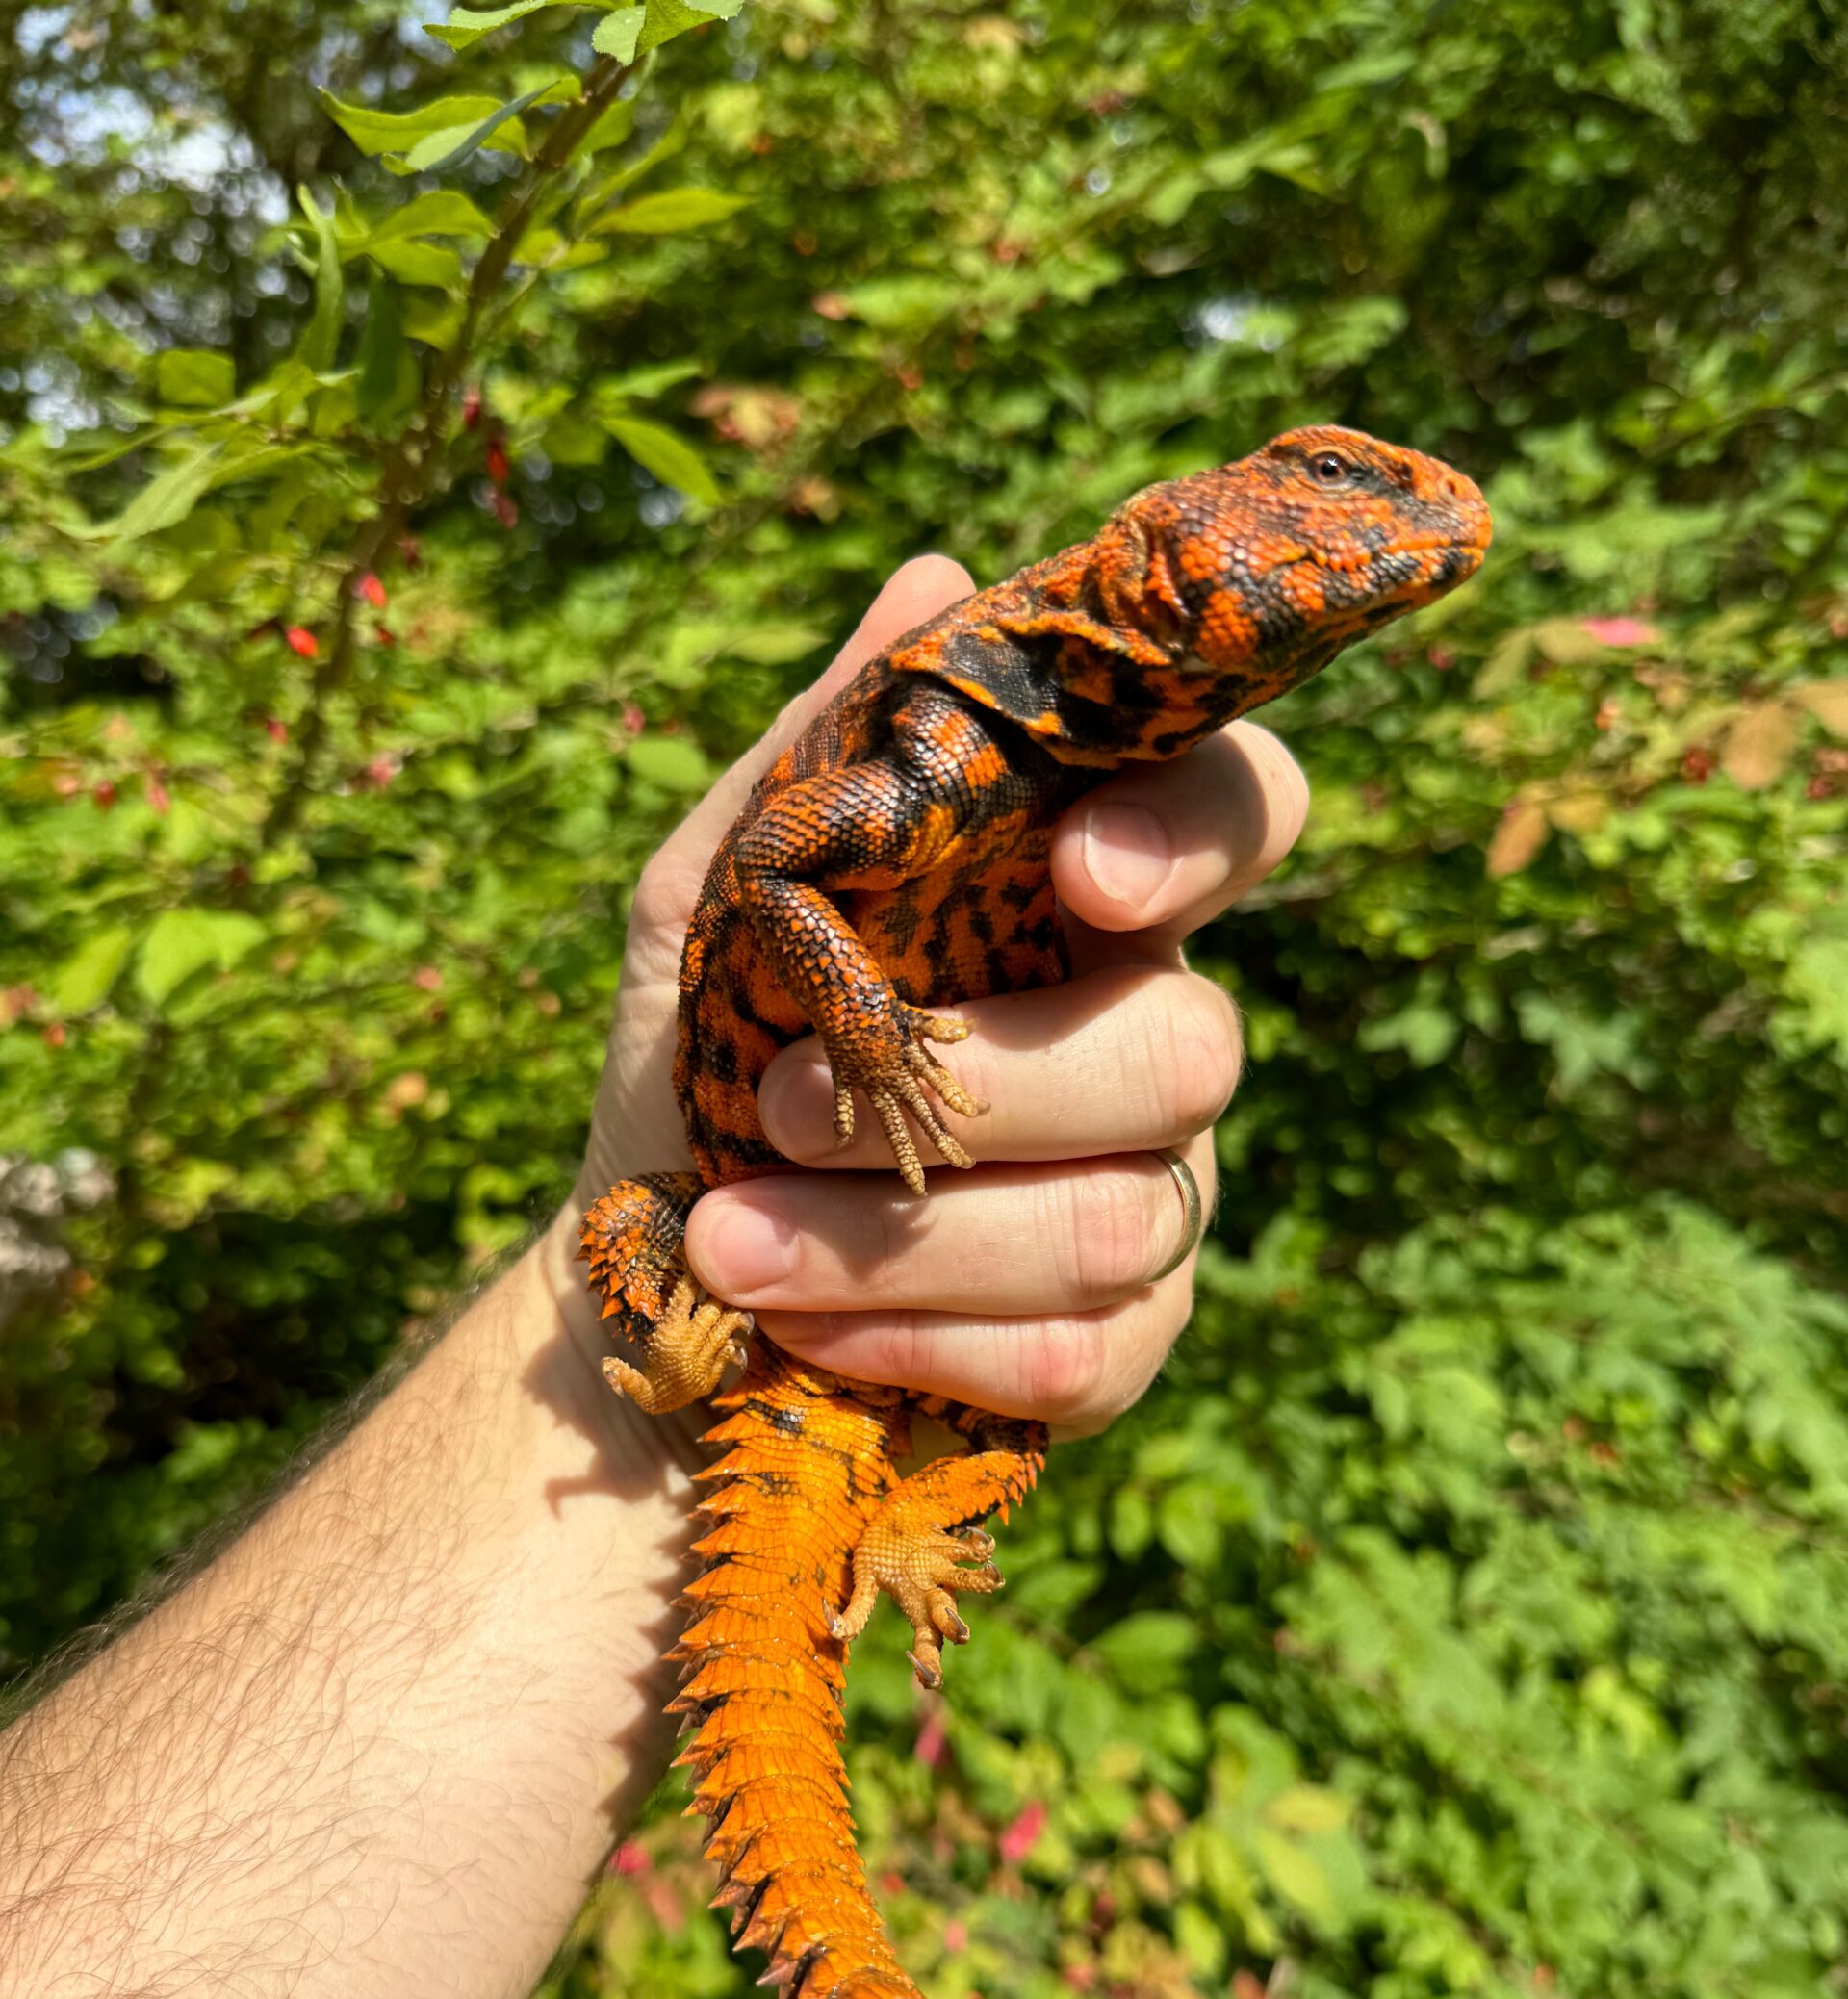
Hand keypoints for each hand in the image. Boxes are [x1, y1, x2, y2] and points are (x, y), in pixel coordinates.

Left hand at [565, 556, 1306, 1438]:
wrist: (644, 1290)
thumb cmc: (692, 1067)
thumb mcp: (711, 902)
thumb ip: (824, 761)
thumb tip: (937, 581)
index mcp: (1078, 905)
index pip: (1239, 815)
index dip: (1195, 833)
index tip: (1076, 866)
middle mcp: (1147, 1042)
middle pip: (1194, 1047)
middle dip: (977, 1085)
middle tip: (773, 1103)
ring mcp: (1148, 1203)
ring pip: (1119, 1218)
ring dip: (898, 1237)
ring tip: (732, 1241)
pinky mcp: (1115, 1349)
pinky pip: (1082, 1352)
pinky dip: (915, 1338)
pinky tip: (801, 1333)